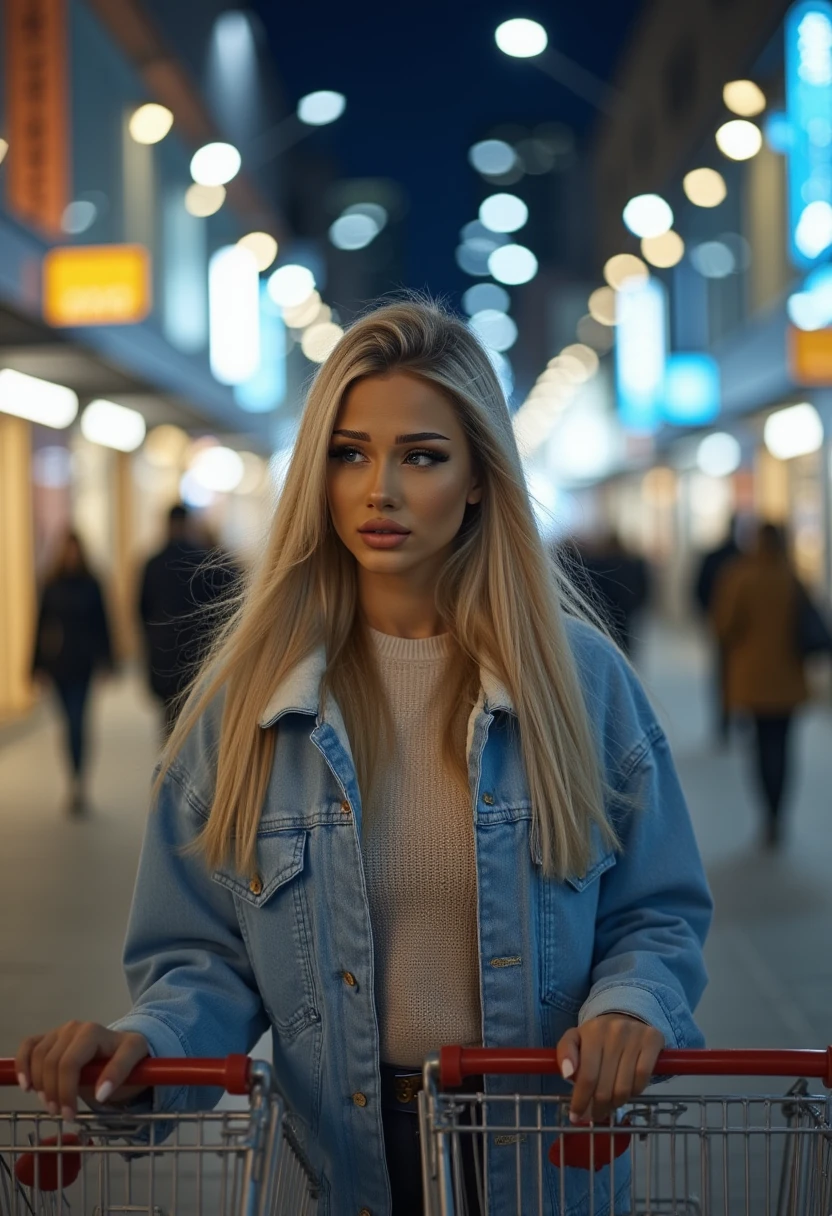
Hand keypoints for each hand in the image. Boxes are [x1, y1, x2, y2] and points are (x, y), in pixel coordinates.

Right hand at [16, 1023, 149, 1120]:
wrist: (116, 1051)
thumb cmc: (125, 1059)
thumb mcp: (135, 1063)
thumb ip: (120, 1073)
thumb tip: (100, 1094)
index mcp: (97, 1033)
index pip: (72, 1063)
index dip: (69, 1090)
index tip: (76, 1113)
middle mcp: (78, 1028)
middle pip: (54, 1063)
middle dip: (56, 1094)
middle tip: (65, 1115)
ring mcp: (62, 1031)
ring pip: (39, 1057)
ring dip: (42, 1086)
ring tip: (52, 1106)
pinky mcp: (50, 1037)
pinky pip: (29, 1046)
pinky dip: (23, 1066)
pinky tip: (27, 1086)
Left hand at [556, 1014, 663, 1122]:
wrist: (627, 1018)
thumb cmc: (598, 1037)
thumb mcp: (576, 1039)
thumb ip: (565, 1054)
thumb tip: (567, 1075)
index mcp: (592, 1031)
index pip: (587, 1076)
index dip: (581, 1101)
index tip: (575, 1117)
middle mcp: (615, 1031)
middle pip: (605, 1087)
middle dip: (598, 1107)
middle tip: (595, 1115)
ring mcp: (636, 1035)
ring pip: (624, 1088)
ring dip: (616, 1103)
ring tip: (610, 1104)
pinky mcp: (653, 1040)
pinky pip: (643, 1079)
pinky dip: (635, 1092)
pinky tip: (628, 1092)